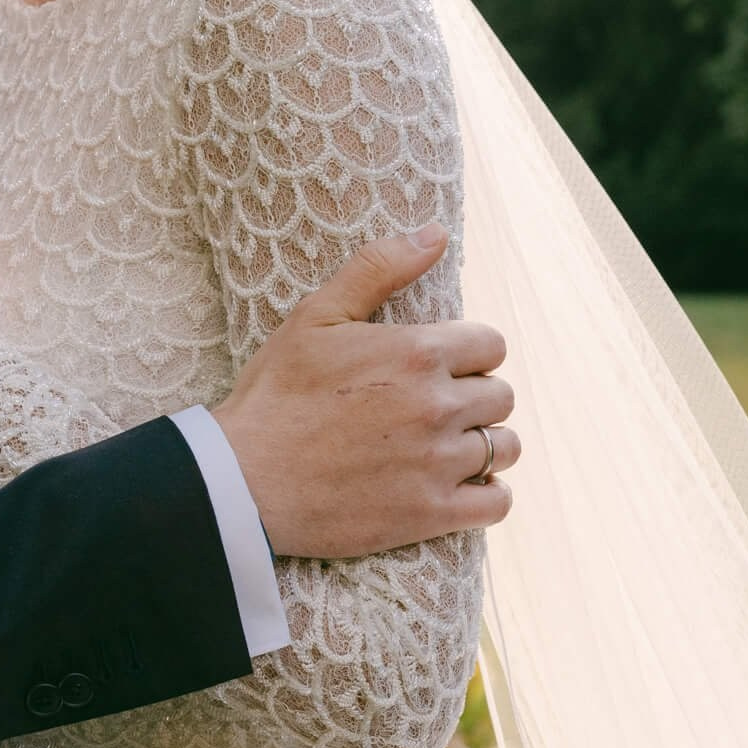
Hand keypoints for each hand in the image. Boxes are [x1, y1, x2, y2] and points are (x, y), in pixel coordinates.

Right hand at [212, 227, 517, 556]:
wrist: (243, 480)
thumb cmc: (276, 393)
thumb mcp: (317, 315)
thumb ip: (379, 268)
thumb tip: (436, 233)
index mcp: (417, 351)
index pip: (491, 345)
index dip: (469, 353)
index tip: (443, 366)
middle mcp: (438, 405)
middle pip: (501, 396)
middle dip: (476, 397)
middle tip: (438, 407)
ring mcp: (438, 463)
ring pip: (504, 448)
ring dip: (485, 444)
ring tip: (450, 447)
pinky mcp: (430, 514)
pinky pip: (496, 503)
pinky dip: (488, 494)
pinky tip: (461, 487)